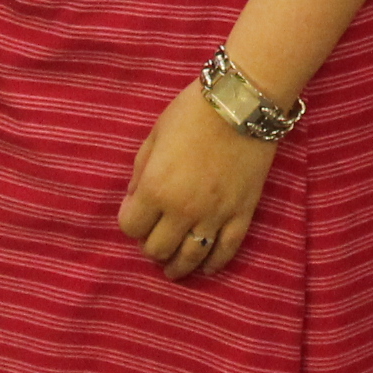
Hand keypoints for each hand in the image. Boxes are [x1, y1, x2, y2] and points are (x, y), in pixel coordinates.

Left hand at [118, 81, 277, 281]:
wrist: (241, 104)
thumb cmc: (191, 113)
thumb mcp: (154, 137)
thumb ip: (140, 173)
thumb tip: (135, 201)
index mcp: (156, 189)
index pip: (130, 227)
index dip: (130, 221)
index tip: (136, 211)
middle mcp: (183, 210)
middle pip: (157, 249)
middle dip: (151, 244)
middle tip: (155, 234)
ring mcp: (215, 216)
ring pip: (190, 258)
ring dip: (177, 266)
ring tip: (173, 268)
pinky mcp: (242, 215)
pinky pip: (226, 251)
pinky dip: (214, 264)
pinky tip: (206, 268)